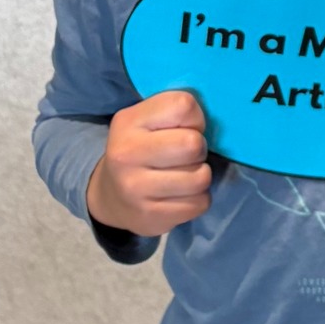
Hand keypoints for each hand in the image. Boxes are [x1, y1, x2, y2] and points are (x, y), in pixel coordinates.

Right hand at [86, 90, 210, 236]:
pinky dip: (197, 199)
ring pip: (200, 178)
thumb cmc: (142, 148)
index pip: (184, 106)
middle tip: (187, 154)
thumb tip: (214, 113)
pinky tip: (180, 194)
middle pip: (193, 144)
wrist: (110, 195)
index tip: (183, 128)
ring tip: (184, 174)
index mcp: (128, 122)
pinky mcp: (150, 217)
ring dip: (200, 176)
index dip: (194, 117)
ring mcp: (135, 189)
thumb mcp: (148, 118)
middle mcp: (126, 155)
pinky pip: (199, 204)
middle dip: (198, 149)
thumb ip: (175, 110)